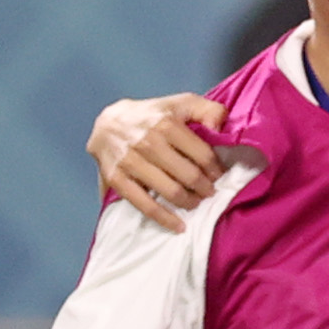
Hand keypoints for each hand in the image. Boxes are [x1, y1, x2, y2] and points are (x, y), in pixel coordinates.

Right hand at [94, 93, 226, 230]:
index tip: (220, 177)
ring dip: (190, 202)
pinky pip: (145, 205)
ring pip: (171, 191)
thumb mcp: (181, 102)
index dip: (216, 170)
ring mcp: (131, 161)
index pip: (202, 155)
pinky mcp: (117, 178)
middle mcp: (148, 142)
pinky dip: (164, 218)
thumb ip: (208, 109)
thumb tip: (221, 127)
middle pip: (189, 176)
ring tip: (197, 203)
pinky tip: (179, 226)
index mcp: (166, 123)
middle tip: (210, 193)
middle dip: (205, 189)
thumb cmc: (152, 115)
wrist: (108, 123)